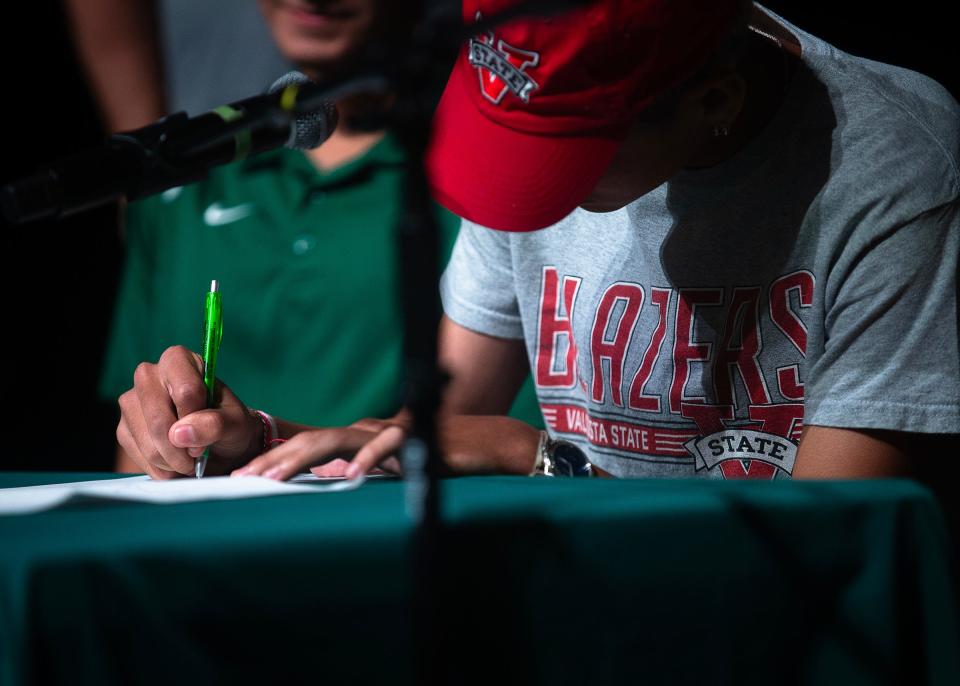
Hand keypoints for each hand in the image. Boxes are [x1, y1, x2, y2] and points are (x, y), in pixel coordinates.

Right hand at [116, 345, 261, 478]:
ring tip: (189, 459)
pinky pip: (139, 456)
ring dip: (173, 462)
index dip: (198, 419)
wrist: (218, 442)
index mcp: (179, 360)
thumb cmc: (228, 423)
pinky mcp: (124, 428)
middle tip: (198, 456)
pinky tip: (175, 462)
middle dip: (182, 448)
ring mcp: (131, 402)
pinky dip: (162, 468)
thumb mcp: (235, 422)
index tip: (210, 430)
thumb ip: (215, 423)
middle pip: (159, 419)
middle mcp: (149, 375)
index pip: (185, 391)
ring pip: (148, 442)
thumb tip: (180, 434)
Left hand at [232, 414, 539, 480]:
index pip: (309, 448)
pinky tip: (348, 477)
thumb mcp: (393, 468)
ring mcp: (389, 432)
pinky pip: (387, 447)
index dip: (275, 461)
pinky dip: (368, 460)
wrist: (486, 444)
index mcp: (360, 438)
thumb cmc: (441, 457)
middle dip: (274, 460)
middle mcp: (367, 430)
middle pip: (311, 441)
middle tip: (241, 480)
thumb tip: (333, 474)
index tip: (243, 480)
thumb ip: (364, 466)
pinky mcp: (416, 436)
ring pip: (337, 440)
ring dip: (302, 459)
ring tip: (273, 479)